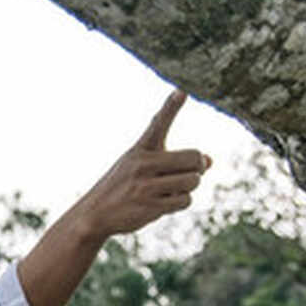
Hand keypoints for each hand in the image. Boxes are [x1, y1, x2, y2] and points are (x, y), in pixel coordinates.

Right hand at [74, 90, 210, 239]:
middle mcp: (142, 164)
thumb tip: (210, 161)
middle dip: (197, 167)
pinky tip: (163, 202)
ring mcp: (145, 186)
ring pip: (192, 181)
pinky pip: (185, 200)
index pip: (158, 124)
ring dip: (189, 186)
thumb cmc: (123, 185)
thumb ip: (175, 160)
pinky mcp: (150, 206)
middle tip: (189, 172)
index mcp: (140, 149)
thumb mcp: (139, 165)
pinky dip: (180, 202)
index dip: (171, 107)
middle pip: (193, 158)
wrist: (95, 214)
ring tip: (171, 189)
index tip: (182, 91)